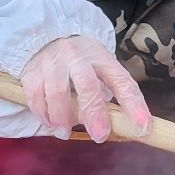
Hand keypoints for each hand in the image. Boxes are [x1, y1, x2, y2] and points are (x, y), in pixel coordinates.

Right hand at [19, 35, 150, 142]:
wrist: (46, 38)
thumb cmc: (81, 63)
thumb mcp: (100, 68)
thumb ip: (109, 93)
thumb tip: (121, 126)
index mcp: (102, 58)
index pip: (121, 81)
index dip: (133, 105)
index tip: (142, 128)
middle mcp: (77, 58)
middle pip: (87, 85)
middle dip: (94, 113)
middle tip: (99, 136)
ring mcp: (53, 63)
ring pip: (57, 93)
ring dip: (63, 118)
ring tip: (65, 133)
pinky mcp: (32, 72)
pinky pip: (36, 97)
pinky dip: (43, 114)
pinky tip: (50, 124)